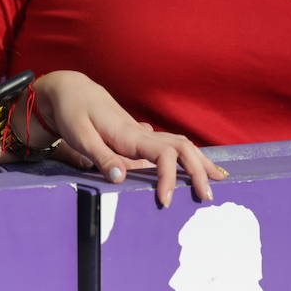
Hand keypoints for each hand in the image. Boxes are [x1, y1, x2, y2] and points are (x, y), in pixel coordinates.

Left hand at [31, 71, 226, 206]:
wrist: (70, 89)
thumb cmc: (72, 112)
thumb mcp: (79, 135)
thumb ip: (101, 156)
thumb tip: (121, 178)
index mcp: (128, 134)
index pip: (162, 154)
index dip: (169, 177)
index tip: (165, 201)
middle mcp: (141, 133)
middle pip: (182, 147)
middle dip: (198, 170)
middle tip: (208, 197)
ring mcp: (142, 133)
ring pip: (180, 144)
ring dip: (200, 161)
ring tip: (220, 178)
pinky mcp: (138, 136)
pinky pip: (170, 145)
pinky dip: (188, 156)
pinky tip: (197, 166)